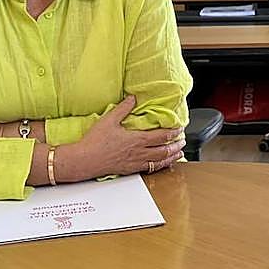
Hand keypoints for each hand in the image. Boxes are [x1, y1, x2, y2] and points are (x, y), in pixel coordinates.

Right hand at [70, 95, 185, 178]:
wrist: (84, 160)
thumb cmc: (95, 141)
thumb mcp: (109, 120)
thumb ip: (123, 108)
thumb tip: (133, 97)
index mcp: (136, 139)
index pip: (161, 136)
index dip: (173, 132)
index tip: (180, 128)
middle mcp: (139, 152)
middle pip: (164, 150)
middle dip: (176, 145)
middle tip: (183, 141)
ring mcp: (135, 163)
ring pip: (159, 161)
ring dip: (172, 157)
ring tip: (179, 153)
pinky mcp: (130, 170)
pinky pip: (149, 169)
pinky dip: (160, 166)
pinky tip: (162, 164)